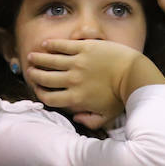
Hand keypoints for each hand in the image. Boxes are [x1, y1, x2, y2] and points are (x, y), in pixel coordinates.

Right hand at [25, 38, 164, 129]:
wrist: (134, 75)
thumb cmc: (122, 97)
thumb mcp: (106, 117)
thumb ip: (89, 121)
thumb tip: (76, 118)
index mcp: (76, 98)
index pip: (49, 98)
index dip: (39, 93)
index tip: (37, 89)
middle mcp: (72, 81)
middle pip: (45, 78)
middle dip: (35, 75)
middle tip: (30, 71)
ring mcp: (77, 63)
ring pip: (50, 60)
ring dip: (39, 59)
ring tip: (32, 57)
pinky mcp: (85, 48)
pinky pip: (63, 46)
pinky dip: (53, 45)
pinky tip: (46, 44)